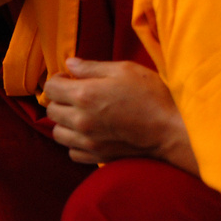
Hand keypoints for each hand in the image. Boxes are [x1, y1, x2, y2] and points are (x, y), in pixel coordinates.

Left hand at [43, 58, 197, 172]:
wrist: (170, 129)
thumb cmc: (151, 95)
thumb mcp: (125, 70)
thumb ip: (92, 67)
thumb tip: (70, 64)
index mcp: (84, 95)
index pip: (50, 88)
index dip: (58, 80)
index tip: (69, 78)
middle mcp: (80, 120)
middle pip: (51, 110)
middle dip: (59, 100)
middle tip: (76, 95)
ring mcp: (86, 141)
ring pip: (57, 132)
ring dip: (64, 122)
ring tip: (81, 115)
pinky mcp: (96, 156)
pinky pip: (72, 151)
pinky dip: (75, 142)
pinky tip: (88, 133)